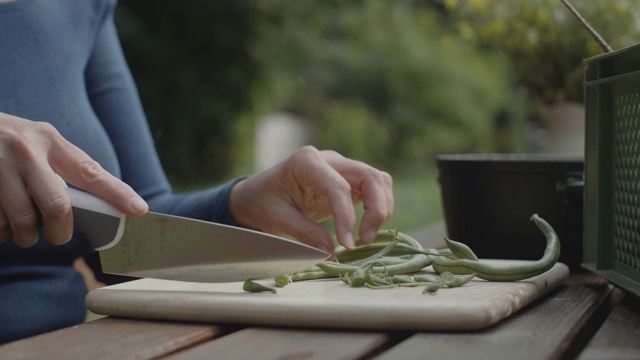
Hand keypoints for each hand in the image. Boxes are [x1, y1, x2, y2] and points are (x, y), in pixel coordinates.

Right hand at [0, 112, 147, 246]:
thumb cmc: (4, 141)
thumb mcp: (35, 141)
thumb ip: (62, 167)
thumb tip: (95, 207)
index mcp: (49, 140)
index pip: (91, 171)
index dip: (117, 193)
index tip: (139, 210)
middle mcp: (25, 151)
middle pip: (57, 207)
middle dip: (61, 231)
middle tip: (58, 234)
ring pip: (24, 223)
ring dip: (25, 235)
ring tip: (21, 225)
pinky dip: (2, 231)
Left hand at [229, 146, 393, 252]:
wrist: (258, 195)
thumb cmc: (264, 202)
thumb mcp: (278, 219)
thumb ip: (305, 234)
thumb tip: (330, 252)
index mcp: (307, 162)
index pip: (338, 186)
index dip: (347, 216)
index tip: (347, 243)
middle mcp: (329, 160)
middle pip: (370, 177)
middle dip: (376, 209)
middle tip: (366, 239)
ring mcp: (341, 168)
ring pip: (378, 180)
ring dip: (381, 208)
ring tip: (367, 236)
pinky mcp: (348, 181)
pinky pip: (374, 190)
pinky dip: (378, 208)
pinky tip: (367, 228)